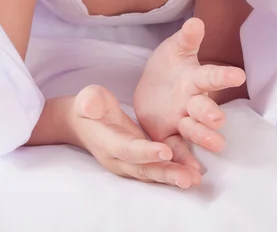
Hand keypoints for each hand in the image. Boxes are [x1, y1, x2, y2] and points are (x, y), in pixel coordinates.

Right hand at [70, 85, 201, 188]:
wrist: (83, 122)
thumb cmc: (89, 105)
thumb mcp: (88, 98)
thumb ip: (90, 102)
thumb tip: (90, 107)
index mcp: (107, 142)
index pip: (127, 149)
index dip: (146, 153)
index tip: (166, 151)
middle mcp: (117, 159)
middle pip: (143, 169)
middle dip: (166, 173)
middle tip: (188, 178)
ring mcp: (127, 164)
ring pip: (151, 173)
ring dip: (172, 177)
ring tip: (194, 178)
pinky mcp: (136, 163)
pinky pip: (154, 170)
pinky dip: (172, 173)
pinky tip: (191, 173)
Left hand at [133, 18, 245, 151]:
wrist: (152, 86)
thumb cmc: (169, 65)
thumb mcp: (174, 49)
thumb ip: (186, 38)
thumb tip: (196, 21)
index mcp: (194, 79)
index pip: (211, 76)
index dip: (224, 76)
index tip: (238, 74)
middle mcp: (192, 102)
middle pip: (204, 108)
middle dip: (210, 114)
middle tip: (217, 117)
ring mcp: (182, 120)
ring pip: (195, 130)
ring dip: (205, 137)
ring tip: (216, 145)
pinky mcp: (169, 135)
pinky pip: (179, 148)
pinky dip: (186, 161)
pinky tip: (192, 174)